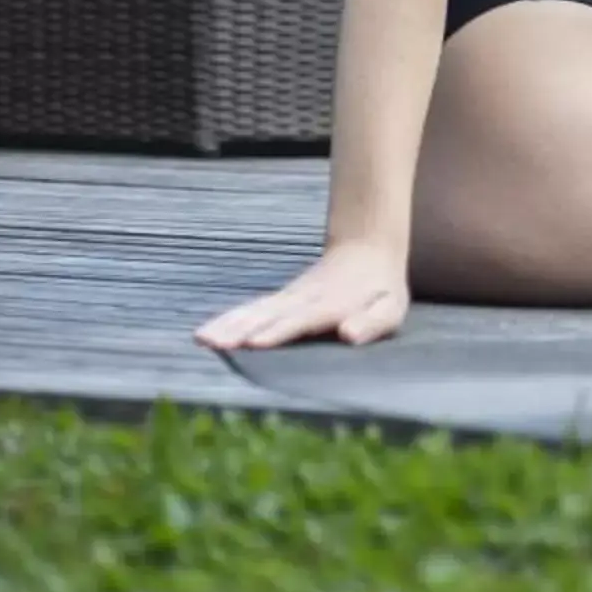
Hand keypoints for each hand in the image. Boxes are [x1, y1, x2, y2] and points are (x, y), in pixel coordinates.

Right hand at [195, 237, 407, 352]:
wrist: (366, 248)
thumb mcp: (389, 308)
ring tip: (202, 339)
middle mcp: (305, 299)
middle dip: (243, 329)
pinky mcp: (280, 300)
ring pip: (256, 311)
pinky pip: (252, 310)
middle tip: (215, 343)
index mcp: (332, 304)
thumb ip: (371, 322)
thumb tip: (348, 334)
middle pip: (271, 315)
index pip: (304, 319)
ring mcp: (289, 298)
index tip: (257, 342)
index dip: (281, 330)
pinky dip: (229, 320)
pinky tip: (206, 333)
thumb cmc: (381, 290)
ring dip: (229, 324)